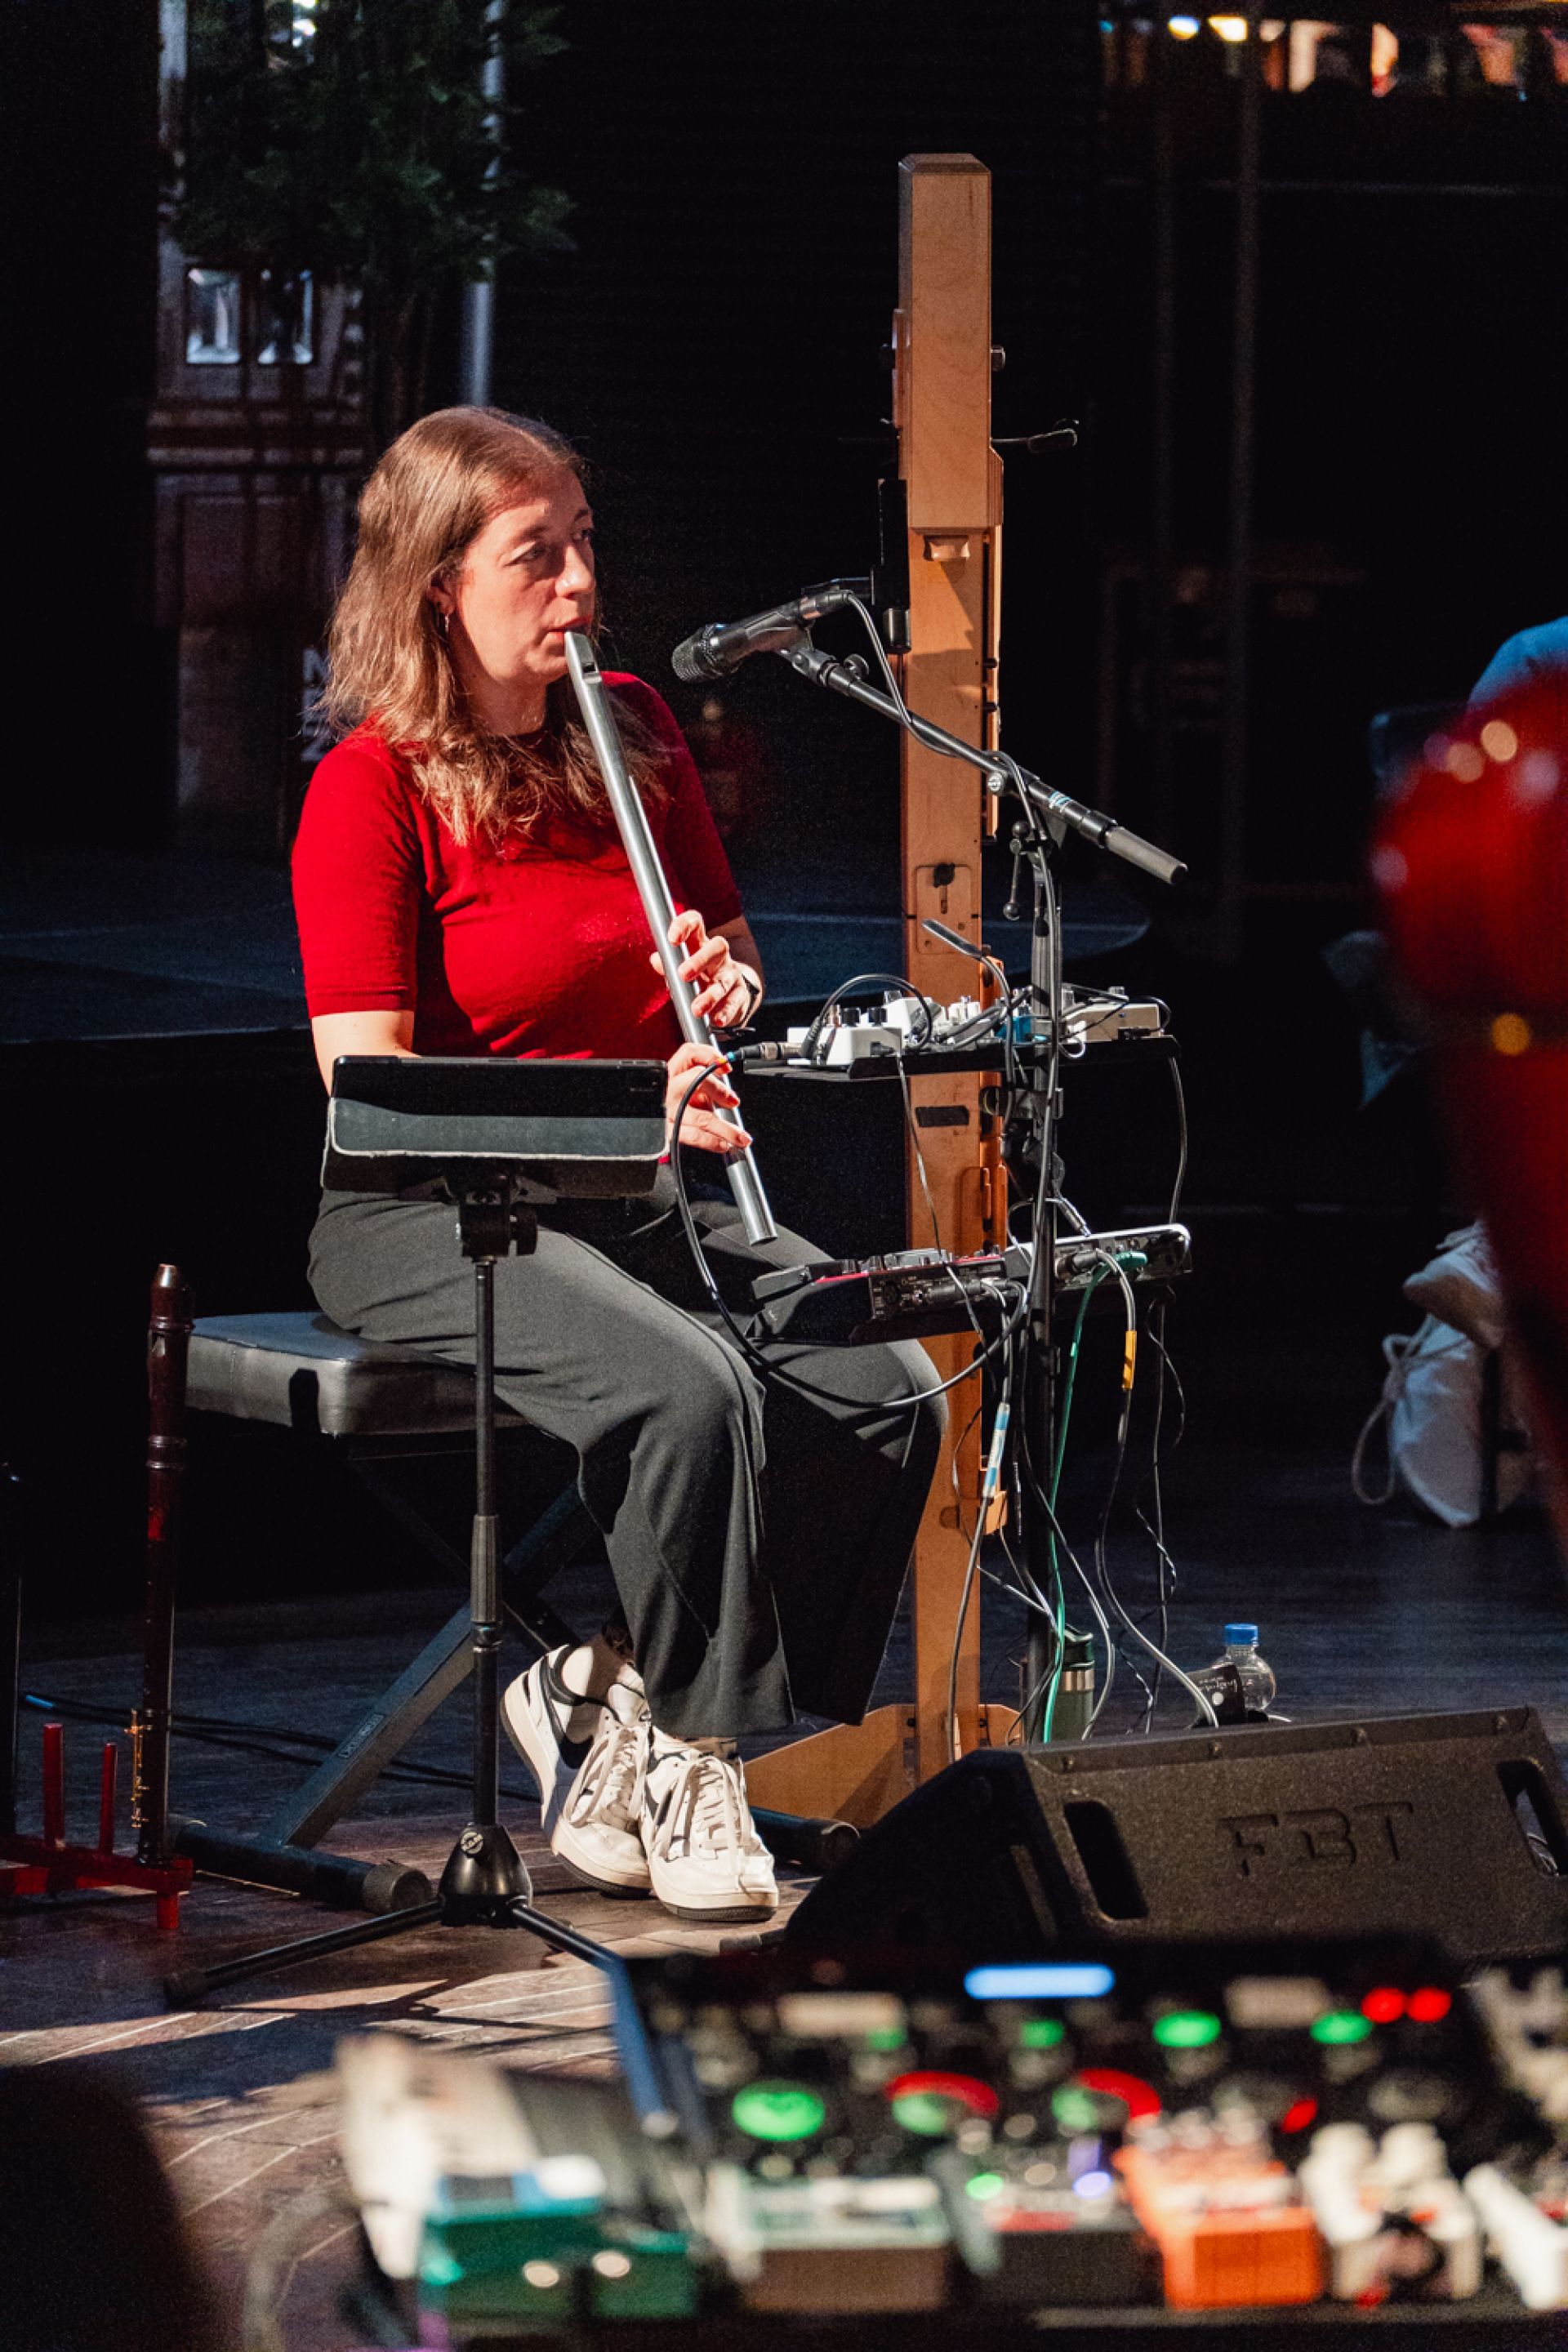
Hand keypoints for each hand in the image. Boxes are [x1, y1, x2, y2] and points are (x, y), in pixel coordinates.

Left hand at [652, 911, 757, 1028]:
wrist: (727, 995)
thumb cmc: (696, 978)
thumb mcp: (679, 969)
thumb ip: (667, 966)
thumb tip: (656, 959)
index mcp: (700, 943)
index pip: (695, 924)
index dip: (684, 926)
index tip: (672, 939)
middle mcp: (719, 956)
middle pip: (717, 947)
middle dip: (700, 960)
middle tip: (683, 974)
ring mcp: (731, 974)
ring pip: (724, 980)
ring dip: (710, 995)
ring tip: (697, 1009)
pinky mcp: (740, 993)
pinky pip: (735, 1001)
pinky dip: (726, 1011)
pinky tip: (716, 1019)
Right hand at [665, 1041, 751, 1155]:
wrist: (649, 1127)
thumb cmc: (679, 1104)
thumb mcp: (691, 1086)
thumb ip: (707, 1079)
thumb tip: (727, 1077)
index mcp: (672, 1073)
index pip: (689, 1053)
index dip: (710, 1056)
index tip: (726, 1067)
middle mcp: (669, 1090)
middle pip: (696, 1080)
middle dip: (720, 1091)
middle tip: (734, 1102)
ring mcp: (668, 1112)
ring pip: (702, 1117)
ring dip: (726, 1129)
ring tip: (741, 1137)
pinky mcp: (669, 1132)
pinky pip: (693, 1136)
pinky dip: (712, 1141)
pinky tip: (722, 1145)